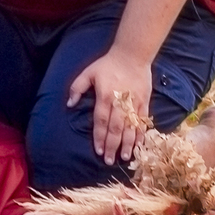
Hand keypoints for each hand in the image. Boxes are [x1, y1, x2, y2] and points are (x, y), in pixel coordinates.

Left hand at [67, 49, 152, 165]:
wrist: (132, 54)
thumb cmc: (108, 64)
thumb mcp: (88, 72)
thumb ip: (77, 87)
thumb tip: (69, 104)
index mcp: (105, 96)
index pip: (101, 121)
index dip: (100, 137)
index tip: (98, 151)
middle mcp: (120, 102)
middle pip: (116, 128)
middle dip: (112, 146)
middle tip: (109, 161)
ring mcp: (134, 103)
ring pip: (131, 127)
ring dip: (128, 144)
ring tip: (125, 158)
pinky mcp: (144, 102)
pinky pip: (143, 121)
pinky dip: (141, 134)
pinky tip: (139, 145)